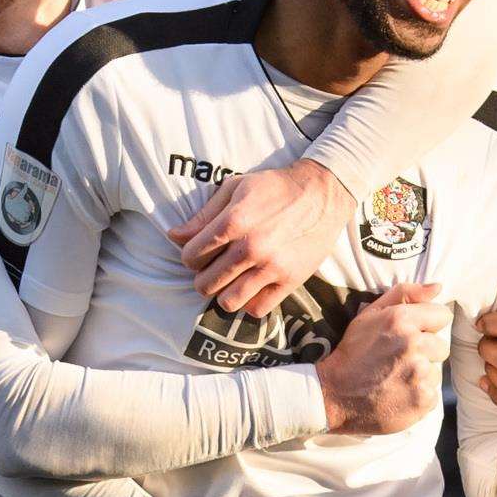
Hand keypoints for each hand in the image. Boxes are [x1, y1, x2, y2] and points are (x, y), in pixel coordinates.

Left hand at [169, 159, 356, 316]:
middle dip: (203, 278)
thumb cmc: (275, 187)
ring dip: (224, 294)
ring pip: (228, 302)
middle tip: (214, 269)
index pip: (191, 256)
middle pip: (205, 283)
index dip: (190, 257)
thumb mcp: (235, 188)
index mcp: (233, 221)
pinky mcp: (290, 280)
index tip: (199, 254)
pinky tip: (251, 288)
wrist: (323, 194)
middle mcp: (250, 247)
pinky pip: (257, 309)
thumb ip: (203, 215)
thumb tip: (174, 236)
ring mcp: (271, 266)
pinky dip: (249, 303)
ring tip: (231, 282)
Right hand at [318, 283, 451, 433]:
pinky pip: (432, 393)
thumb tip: (438, 286)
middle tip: (398, 360)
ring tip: (396, 378)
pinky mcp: (423, 400)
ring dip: (420, 375)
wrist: (335, 395)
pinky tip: (398, 393)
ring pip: (435, 371)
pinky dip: (418, 395)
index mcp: (401, 319)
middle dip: (424, 352)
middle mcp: (413, 344)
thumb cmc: (354, 352)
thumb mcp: (370, 314)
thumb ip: (405, 293)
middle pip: (441, 346)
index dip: (427, 325)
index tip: (411, 335)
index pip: (442, 315)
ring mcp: (419, 375)